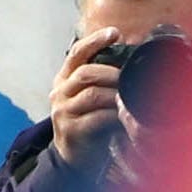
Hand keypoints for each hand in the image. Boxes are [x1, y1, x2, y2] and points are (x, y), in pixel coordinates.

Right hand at [47, 32, 130, 162]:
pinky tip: (124, 116)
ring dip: (115, 94)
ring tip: (130, 96)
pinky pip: (97, 117)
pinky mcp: (72, 130)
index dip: (95, 40)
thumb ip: (102, 81)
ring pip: (92, 94)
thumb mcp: (90, 98)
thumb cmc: (89, 124)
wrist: (74, 159)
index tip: (114, 32)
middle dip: (111, 72)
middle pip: (85, 72)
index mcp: (64, 80)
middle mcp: (59, 93)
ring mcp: (63, 112)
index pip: (77, 53)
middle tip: (129, 77)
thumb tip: (131, 62)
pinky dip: (114, 115)